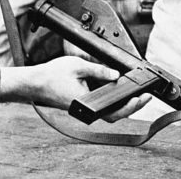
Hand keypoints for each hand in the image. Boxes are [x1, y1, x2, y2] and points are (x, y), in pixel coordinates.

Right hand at [0, 56, 150, 120]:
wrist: (35, 82)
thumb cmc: (52, 75)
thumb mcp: (79, 66)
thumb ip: (99, 70)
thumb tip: (116, 75)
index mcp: (86, 103)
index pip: (114, 111)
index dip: (131, 106)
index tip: (142, 98)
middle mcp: (86, 110)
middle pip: (114, 114)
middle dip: (132, 106)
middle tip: (145, 97)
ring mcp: (83, 109)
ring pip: (108, 111)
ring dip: (122, 104)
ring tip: (135, 94)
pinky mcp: (81, 105)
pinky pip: (99, 106)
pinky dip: (111, 100)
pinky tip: (117, 91)